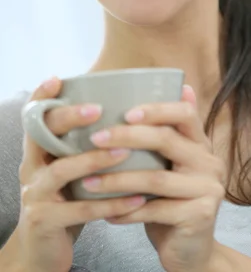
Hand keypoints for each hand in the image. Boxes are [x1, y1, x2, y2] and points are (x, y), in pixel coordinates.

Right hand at [13, 78, 145, 271]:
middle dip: (70, 119)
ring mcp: (35, 195)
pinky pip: (80, 210)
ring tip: (125, 152)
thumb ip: (84, 146)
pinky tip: (136, 199)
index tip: (58, 79)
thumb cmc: (65, 203)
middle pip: (43, 136)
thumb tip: (123, 115)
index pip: (34, 118)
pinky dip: (110, 203)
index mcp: (38, 153)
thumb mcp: (70, 172)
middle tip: (98, 108)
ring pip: (63, 171)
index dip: (41, 97)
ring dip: (95, 159)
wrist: (40, 255)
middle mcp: (31, 169)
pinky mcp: (45, 222)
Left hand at [86, 85, 225, 271]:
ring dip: (118, 179)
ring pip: (156, 178)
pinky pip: (155, 210)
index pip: (186, 113)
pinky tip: (105, 213)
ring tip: (89, 181)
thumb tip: (177, 86)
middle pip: (167, 140)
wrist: (193, 252)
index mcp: (202, 144)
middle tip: (96, 138)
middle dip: (127, 137)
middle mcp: (210, 162)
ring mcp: (208, 189)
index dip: (156, 109)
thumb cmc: (173, 202)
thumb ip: (168, 135)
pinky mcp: (199, 216)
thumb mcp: (171, 166)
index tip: (125, 112)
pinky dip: (127, 211)